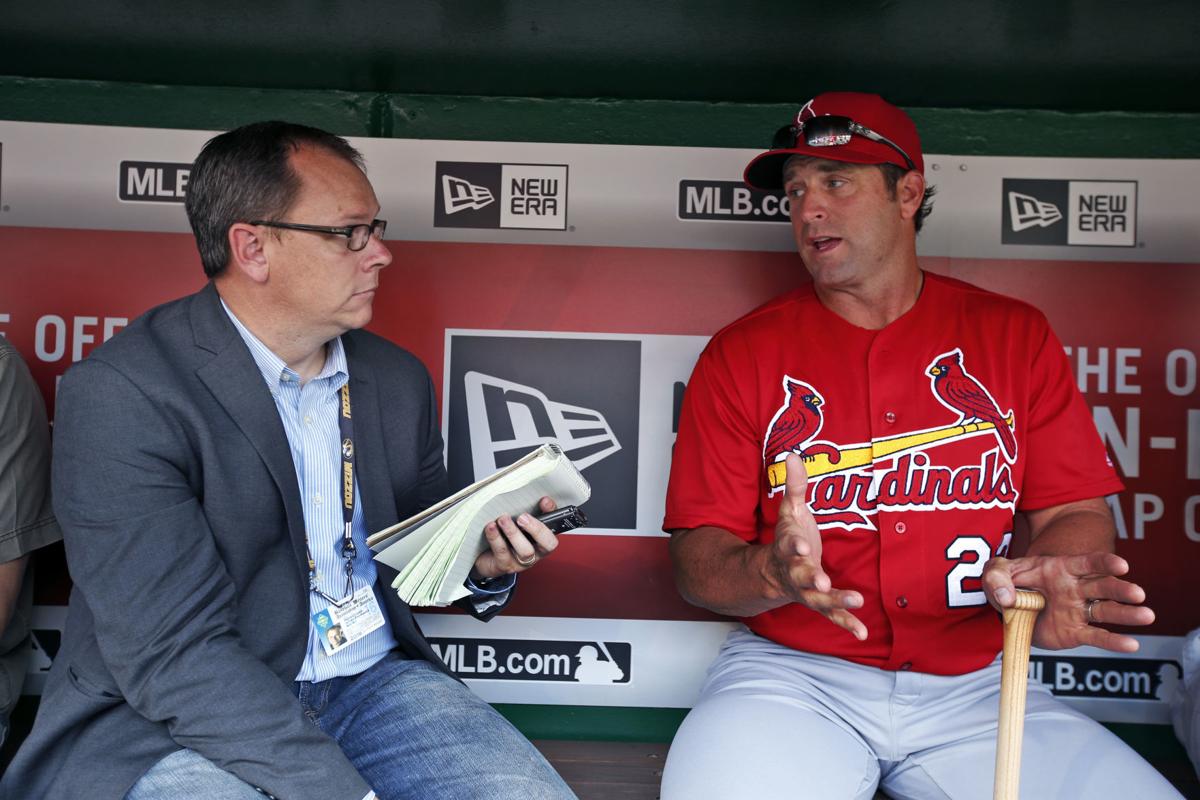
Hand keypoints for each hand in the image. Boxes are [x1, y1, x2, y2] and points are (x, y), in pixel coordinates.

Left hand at [471, 496, 558, 579]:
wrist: (483, 556)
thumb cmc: (505, 537)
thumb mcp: (520, 524)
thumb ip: (533, 512)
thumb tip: (543, 500)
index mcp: (542, 542)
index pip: (556, 530)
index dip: (552, 517)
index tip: (543, 501)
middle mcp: (535, 554)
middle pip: (545, 545)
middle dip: (536, 528)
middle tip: (522, 516)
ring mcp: (520, 562)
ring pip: (524, 551)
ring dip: (513, 532)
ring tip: (503, 519)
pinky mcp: (503, 565)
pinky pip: (502, 552)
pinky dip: (496, 537)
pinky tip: (491, 527)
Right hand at [764, 454, 865, 639]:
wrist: (772, 573)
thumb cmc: (788, 537)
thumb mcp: (789, 511)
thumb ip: (793, 485)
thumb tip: (792, 454)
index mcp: (787, 547)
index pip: (789, 546)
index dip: (795, 546)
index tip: (802, 546)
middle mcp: (794, 572)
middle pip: (801, 576)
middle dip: (811, 578)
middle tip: (821, 581)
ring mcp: (806, 591)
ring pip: (818, 599)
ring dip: (835, 602)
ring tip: (855, 602)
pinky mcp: (818, 602)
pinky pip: (832, 616)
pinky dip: (846, 623)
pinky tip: (862, 632)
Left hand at [982, 552, 1153, 651]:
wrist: (1008, 605)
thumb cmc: (1008, 581)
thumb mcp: (995, 571)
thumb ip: (996, 578)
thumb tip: (1007, 598)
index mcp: (1061, 568)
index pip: (1087, 563)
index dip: (1104, 562)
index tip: (1122, 565)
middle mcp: (1075, 588)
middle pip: (1103, 587)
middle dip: (1121, 589)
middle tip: (1138, 594)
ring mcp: (1077, 610)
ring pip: (1106, 611)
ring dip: (1127, 614)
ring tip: (1147, 615)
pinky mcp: (1074, 632)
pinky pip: (1096, 636)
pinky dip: (1113, 641)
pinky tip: (1132, 644)